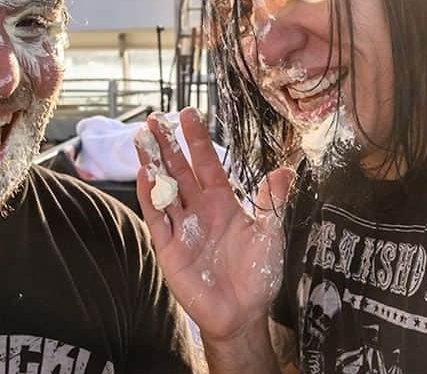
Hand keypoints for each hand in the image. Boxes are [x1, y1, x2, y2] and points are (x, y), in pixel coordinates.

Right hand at [134, 109, 293, 341]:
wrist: (242, 313)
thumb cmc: (257, 274)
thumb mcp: (269, 234)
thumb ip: (271, 202)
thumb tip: (285, 170)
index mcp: (223, 202)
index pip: (206, 164)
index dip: (197, 140)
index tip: (188, 114)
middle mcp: (199, 210)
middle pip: (179, 170)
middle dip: (167, 144)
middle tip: (154, 118)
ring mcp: (181, 227)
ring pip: (164, 189)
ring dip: (152, 164)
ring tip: (141, 138)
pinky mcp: (169, 248)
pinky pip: (157, 218)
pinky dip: (150, 197)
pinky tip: (144, 175)